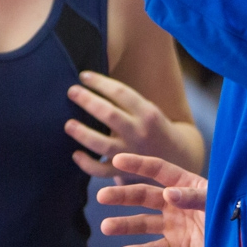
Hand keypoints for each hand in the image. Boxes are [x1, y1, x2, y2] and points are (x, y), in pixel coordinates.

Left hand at [66, 72, 192, 178]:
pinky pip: (102, 170)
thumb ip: (125, 101)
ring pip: (103, 144)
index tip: (82, 76)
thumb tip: (91, 85)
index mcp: (147, 112)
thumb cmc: (154, 128)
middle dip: (88, 101)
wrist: (178, 157)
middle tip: (72, 92)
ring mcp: (131, 153)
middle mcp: (139, 132)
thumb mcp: (148, 110)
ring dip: (83, 133)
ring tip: (68, 124)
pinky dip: (87, 164)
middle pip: (109, 115)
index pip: (120, 92)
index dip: (99, 82)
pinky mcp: (125, 171)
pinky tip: (75, 154)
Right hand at [94, 153, 207, 246]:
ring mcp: (175, 225)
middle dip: (123, 196)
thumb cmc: (234, 216)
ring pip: (144, 223)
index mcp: (186, 184)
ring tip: (106, 227)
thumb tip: (168, 194)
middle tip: (101, 197)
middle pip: (144, 196)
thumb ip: (193, 197)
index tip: (116, 159)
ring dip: (124, 225)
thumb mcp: (215, 202)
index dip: (137, 165)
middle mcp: (177, 203)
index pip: (158, 171)